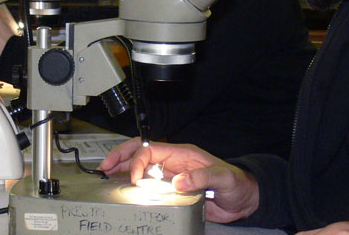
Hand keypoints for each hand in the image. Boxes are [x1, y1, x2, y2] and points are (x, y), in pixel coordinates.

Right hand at [100, 138, 259, 222]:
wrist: (243, 200)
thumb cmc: (237, 184)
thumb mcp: (223, 178)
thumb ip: (202, 177)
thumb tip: (178, 181)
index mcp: (183, 154)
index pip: (151, 150)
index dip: (138, 161)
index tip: (133, 179)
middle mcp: (174, 163)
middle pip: (141, 153)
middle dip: (121, 156)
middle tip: (104, 166)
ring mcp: (172, 176)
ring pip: (141, 168)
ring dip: (123, 170)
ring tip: (106, 175)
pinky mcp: (173, 191)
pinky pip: (149, 185)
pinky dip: (133, 186)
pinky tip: (124, 190)